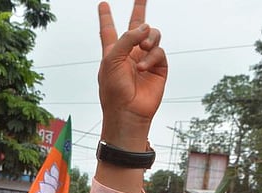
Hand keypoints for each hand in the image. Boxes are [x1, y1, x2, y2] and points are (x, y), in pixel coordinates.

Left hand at [97, 0, 166, 143]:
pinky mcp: (159, 67)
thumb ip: (126, 38)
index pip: (109, 29)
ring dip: (149, 38)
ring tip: (143, 47)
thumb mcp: (112, 60)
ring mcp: (145, 58)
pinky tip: (143, 67)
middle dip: (140, 9)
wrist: (128, 111)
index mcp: (113, 51)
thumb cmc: (114, 90)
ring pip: (152, 34)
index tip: (102, 4)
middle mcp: (130, 52)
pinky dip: (152, 56)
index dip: (105, 16)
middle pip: (136, 26)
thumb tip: (146, 27)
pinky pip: (159, 51)